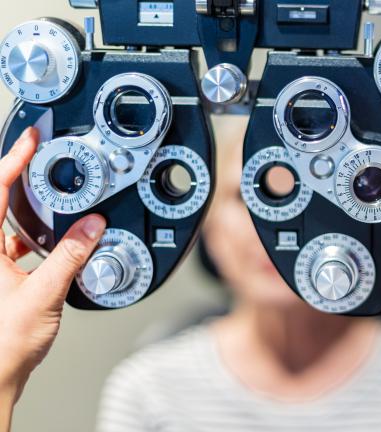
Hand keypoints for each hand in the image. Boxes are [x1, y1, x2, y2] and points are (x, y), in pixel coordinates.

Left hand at [0, 128, 105, 403]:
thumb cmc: (3, 343)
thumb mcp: (44, 294)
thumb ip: (71, 256)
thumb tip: (92, 226)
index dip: (11, 161)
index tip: (30, 141)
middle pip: (0, 203)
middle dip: (21, 179)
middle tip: (43, 159)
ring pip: (9, 226)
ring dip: (32, 212)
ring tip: (57, 201)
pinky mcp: (0, 278)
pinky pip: (17, 246)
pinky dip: (36, 238)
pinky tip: (55, 243)